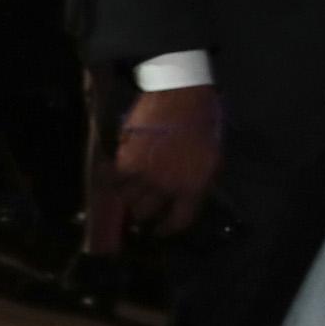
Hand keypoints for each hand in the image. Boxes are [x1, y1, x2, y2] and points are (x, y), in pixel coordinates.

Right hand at [112, 85, 220, 236]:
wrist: (181, 95)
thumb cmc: (203, 123)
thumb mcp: (212, 159)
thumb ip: (197, 183)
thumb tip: (185, 196)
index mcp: (192, 189)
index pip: (177, 222)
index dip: (166, 229)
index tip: (160, 230)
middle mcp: (166, 188)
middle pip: (146, 212)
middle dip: (144, 212)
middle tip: (141, 208)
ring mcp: (144, 175)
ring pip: (127, 198)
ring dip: (128, 196)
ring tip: (128, 191)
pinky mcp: (126, 160)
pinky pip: (112, 179)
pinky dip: (112, 178)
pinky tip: (114, 176)